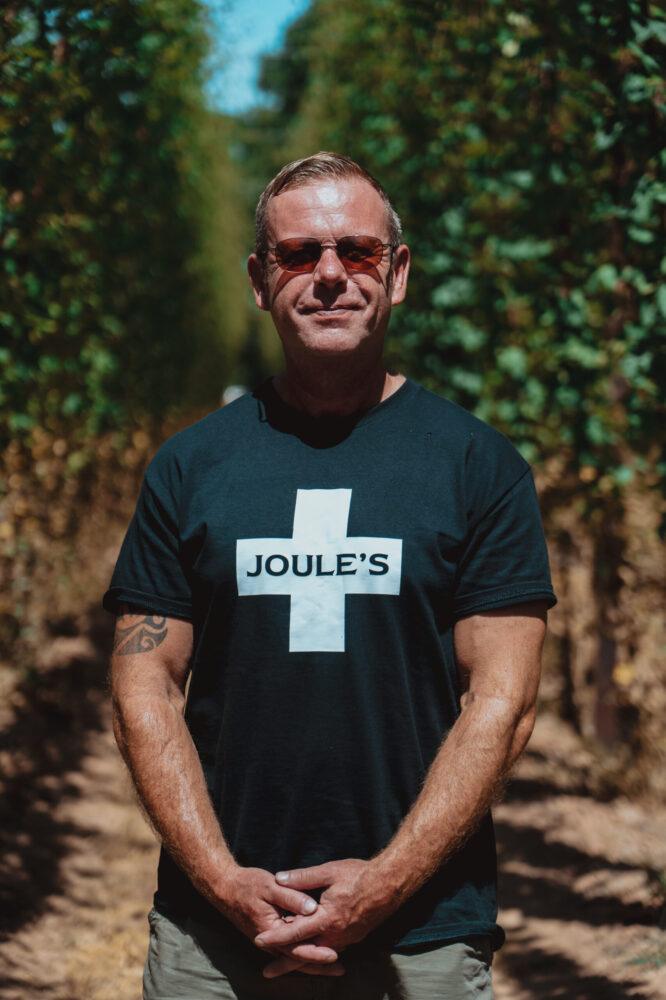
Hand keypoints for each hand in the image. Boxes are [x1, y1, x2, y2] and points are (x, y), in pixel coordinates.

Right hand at [216, 865, 343, 975]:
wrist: (226, 888)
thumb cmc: (248, 885)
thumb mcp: (270, 887)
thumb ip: (292, 897)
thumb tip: (313, 908)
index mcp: (270, 931)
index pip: (296, 948)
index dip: (316, 952)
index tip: (334, 955)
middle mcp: (270, 942)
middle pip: (298, 958)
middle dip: (319, 965)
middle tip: (341, 969)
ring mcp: (270, 940)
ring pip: (294, 955)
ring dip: (313, 960)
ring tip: (335, 965)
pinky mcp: (272, 935)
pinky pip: (290, 948)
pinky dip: (304, 951)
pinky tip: (318, 948)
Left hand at [255, 859, 398, 978]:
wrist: (390, 884)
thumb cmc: (360, 875)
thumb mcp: (329, 871)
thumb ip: (303, 877)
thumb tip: (279, 878)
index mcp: (327, 919)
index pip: (295, 932)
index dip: (276, 937)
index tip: (258, 941)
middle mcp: (336, 935)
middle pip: (305, 953)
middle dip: (285, 963)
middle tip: (266, 972)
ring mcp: (346, 939)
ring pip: (318, 954)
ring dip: (301, 960)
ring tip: (285, 966)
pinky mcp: (353, 937)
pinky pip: (330, 949)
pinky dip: (317, 953)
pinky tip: (312, 952)